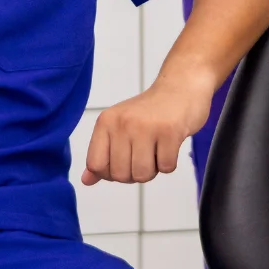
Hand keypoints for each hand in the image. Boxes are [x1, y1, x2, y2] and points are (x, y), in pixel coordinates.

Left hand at [83, 71, 213, 184]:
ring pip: (142, 174)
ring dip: (152, 170)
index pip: (96, 165)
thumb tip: (86, 180)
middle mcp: (123, 123)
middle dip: (134, 173)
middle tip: (144, 155)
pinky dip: (169, 163)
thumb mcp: (119, 127)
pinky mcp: (170, 132)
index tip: (123, 163)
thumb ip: (102, 154)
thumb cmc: (150, 112)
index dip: (110, 173)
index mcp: (106, 122)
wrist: (181, 88)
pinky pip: (166, 167)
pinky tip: (169, 146)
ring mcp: (146, 127)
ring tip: (156, 151)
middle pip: (120, 174)